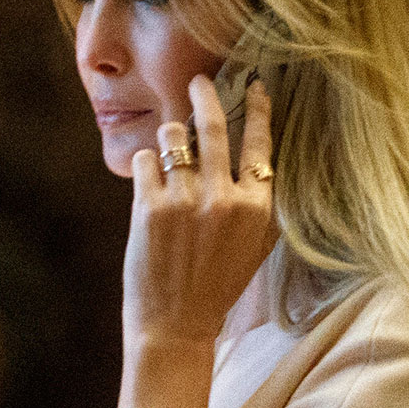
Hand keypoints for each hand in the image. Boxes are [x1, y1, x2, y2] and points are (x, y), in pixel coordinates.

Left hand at [123, 74, 277, 345]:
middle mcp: (224, 198)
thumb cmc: (216, 287)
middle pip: (214, 126)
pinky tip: (149, 184)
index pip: (261, 144)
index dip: (258, 110)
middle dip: (205, 95)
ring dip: (170, 140)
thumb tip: (263, 161)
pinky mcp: (149, 206)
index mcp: (256, 208)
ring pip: (174, 138)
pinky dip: (145, 166)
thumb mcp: (255, 247)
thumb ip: (260, 204)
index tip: (256, 86)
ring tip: (169, 157)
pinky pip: (145, 160)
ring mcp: (185, 200)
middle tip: (199, 82)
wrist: (175, 325)